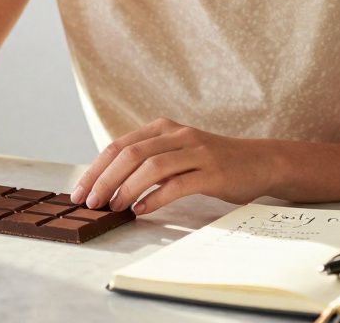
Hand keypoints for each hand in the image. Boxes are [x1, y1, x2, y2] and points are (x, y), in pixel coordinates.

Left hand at [70, 118, 272, 215]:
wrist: (259, 161)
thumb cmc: (212, 162)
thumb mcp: (177, 152)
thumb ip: (148, 161)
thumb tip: (108, 185)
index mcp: (163, 128)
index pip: (120, 145)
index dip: (96, 168)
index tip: (79, 191)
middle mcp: (177, 135)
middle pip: (131, 154)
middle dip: (105, 179)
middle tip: (90, 202)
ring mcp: (196, 152)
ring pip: (152, 167)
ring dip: (127, 188)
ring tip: (112, 207)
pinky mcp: (213, 172)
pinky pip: (178, 184)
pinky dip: (155, 198)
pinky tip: (141, 210)